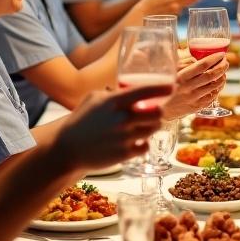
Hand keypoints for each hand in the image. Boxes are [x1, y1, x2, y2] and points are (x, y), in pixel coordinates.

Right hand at [53, 85, 167, 172]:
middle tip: (154, 113)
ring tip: (143, 126)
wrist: (67, 148)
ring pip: (154, 129)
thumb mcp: (94, 98)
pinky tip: (135, 141)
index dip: (162, 88)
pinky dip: (143, 144)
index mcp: (114, 102)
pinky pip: (146, 146)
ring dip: (152, 127)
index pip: (144, 91)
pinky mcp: (124, 154)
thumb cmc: (81, 120)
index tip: (172, 86)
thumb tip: (131, 87)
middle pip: (157, 113)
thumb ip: (114, 93)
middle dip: (158, 112)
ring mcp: (124, 137)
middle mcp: (121, 119)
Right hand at [165, 53, 227, 118]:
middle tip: (226, 62)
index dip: (214, 58)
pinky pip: (212, 96)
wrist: (160, 107)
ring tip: (223, 72)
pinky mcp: (197, 107)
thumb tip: (199, 58)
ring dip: (222, 77)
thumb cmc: (167, 85)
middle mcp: (188, 88)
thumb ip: (185, 62)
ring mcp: (193, 98)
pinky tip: (218, 83)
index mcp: (180, 76)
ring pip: (214, 86)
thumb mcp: (171, 71)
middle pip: (211, 75)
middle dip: (222, 67)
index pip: (202, 65)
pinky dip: (218, 88)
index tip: (221, 54)